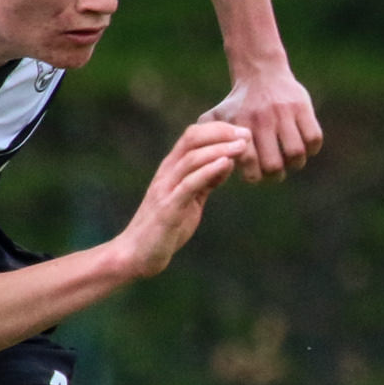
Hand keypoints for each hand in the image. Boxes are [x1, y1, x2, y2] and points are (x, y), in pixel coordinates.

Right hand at [116, 120, 250, 276]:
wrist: (136, 255)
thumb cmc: (165, 227)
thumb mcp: (190, 199)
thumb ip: (206, 181)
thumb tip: (227, 161)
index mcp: (171, 169)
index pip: (193, 135)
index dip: (218, 129)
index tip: (243, 131)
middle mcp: (166, 173)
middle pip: (192, 139)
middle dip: (221, 133)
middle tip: (247, 134)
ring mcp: (165, 189)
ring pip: (192, 158)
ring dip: (220, 149)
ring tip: (242, 146)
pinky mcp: (168, 209)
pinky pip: (189, 184)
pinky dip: (208, 171)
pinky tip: (226, 164)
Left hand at [204, 66, 323, 181]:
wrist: (260, 72)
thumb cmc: (237, 103)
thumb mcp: (215, 117)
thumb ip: (204, 139)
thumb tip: (202, 165)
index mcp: (241, 125)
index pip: (250, 165)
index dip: (255, 177)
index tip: (256, 174)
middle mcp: (262, 119)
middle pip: (275, 165)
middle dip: (276, 176)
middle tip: (275, 172)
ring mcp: (284, 112)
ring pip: (296, 153)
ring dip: (296, 164)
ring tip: (291, 161)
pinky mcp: (303, 106)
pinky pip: (314, 138)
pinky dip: (312, 149)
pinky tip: (304, 147)